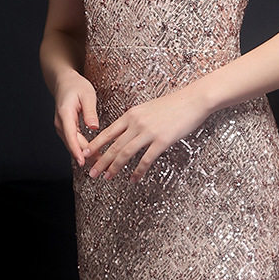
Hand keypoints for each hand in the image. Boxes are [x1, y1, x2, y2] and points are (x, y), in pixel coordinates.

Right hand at [54, 72, 98, 164]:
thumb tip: (93, 127)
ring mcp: (62, 128)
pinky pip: (74, 142)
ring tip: (98, 165)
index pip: (71, 135)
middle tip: (99, 167)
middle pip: (72, 144)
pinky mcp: (66, 130)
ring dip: (84, 155)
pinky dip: (82, 150)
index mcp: (65, 114)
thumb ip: (90, 112)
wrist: (64, 82)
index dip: (77, 150)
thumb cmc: (76, 86)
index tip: (83, 161)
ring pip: (73, 145)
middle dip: (85, 157)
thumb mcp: (87, 95)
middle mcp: (61, 123)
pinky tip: (93, 156)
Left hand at [84, 85, 213, 181]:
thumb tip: (126, 132)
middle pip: (113, 146)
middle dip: (100, 161)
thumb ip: (136, 119)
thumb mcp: (148, 108)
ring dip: (115, 168)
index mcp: (131, 115)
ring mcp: (149, 132)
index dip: (95, 145)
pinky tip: (134, 179)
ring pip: (125, 153)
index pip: (108, 132)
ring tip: (107, 178)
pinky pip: (146, 159)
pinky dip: (138, 171)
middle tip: (92, 173)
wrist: (193, 100)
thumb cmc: (173, 105)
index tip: (85, 154)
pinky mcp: (162, 140)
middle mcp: (136, 123)